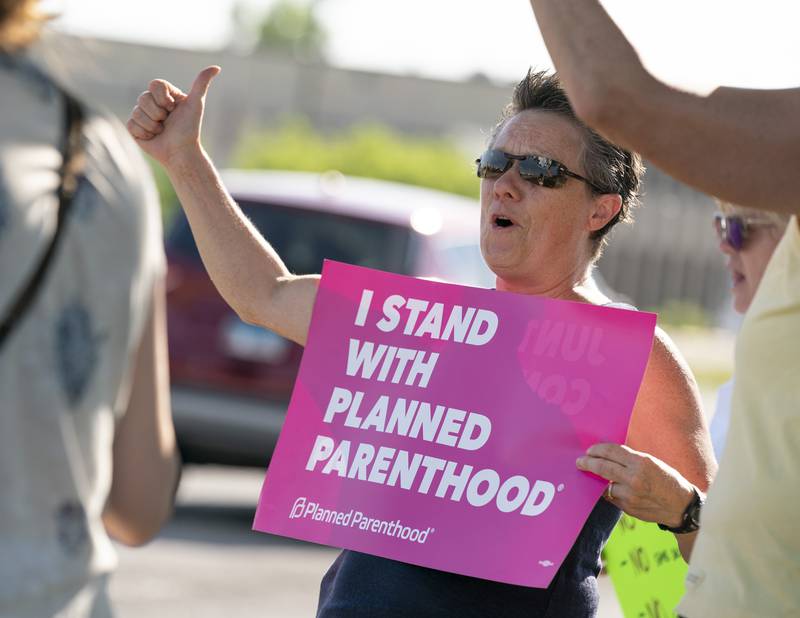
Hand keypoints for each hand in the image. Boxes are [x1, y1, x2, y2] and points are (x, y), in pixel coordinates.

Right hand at [126, 66, 219, 167]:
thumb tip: (216, 68)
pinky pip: (131, 124)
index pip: (155, 84)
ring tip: (162, 130)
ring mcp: (142, 115)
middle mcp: (153, 103)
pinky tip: (153, 137)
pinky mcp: (135, 127)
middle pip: (143, 97)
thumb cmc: (190, 129)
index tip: (173, 108)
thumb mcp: (196, 104)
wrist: (181, 153)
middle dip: (157, 113)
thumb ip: (202, 84)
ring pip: (137, 112)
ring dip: (152, 125)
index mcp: (166, 95)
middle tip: (167, 122)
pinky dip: (144, 132)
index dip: (162, 98)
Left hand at [576, 443, 696, 526]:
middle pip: (602, 467)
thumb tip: (607, 455)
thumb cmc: (667, 480)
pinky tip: (613, 489)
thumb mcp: (651, 462)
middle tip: (580, 462)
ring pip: (606, 485)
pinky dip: (611, 493)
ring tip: (598, 476)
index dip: (597, 450)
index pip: (611, 452)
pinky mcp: (628, 508)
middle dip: (588, 463)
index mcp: (641, 462)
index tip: (590, 451)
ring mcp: (630, 495)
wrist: (682, 506)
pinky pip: (613, 498)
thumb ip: (630, 459)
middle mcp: (634, 478)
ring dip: (601, 481)